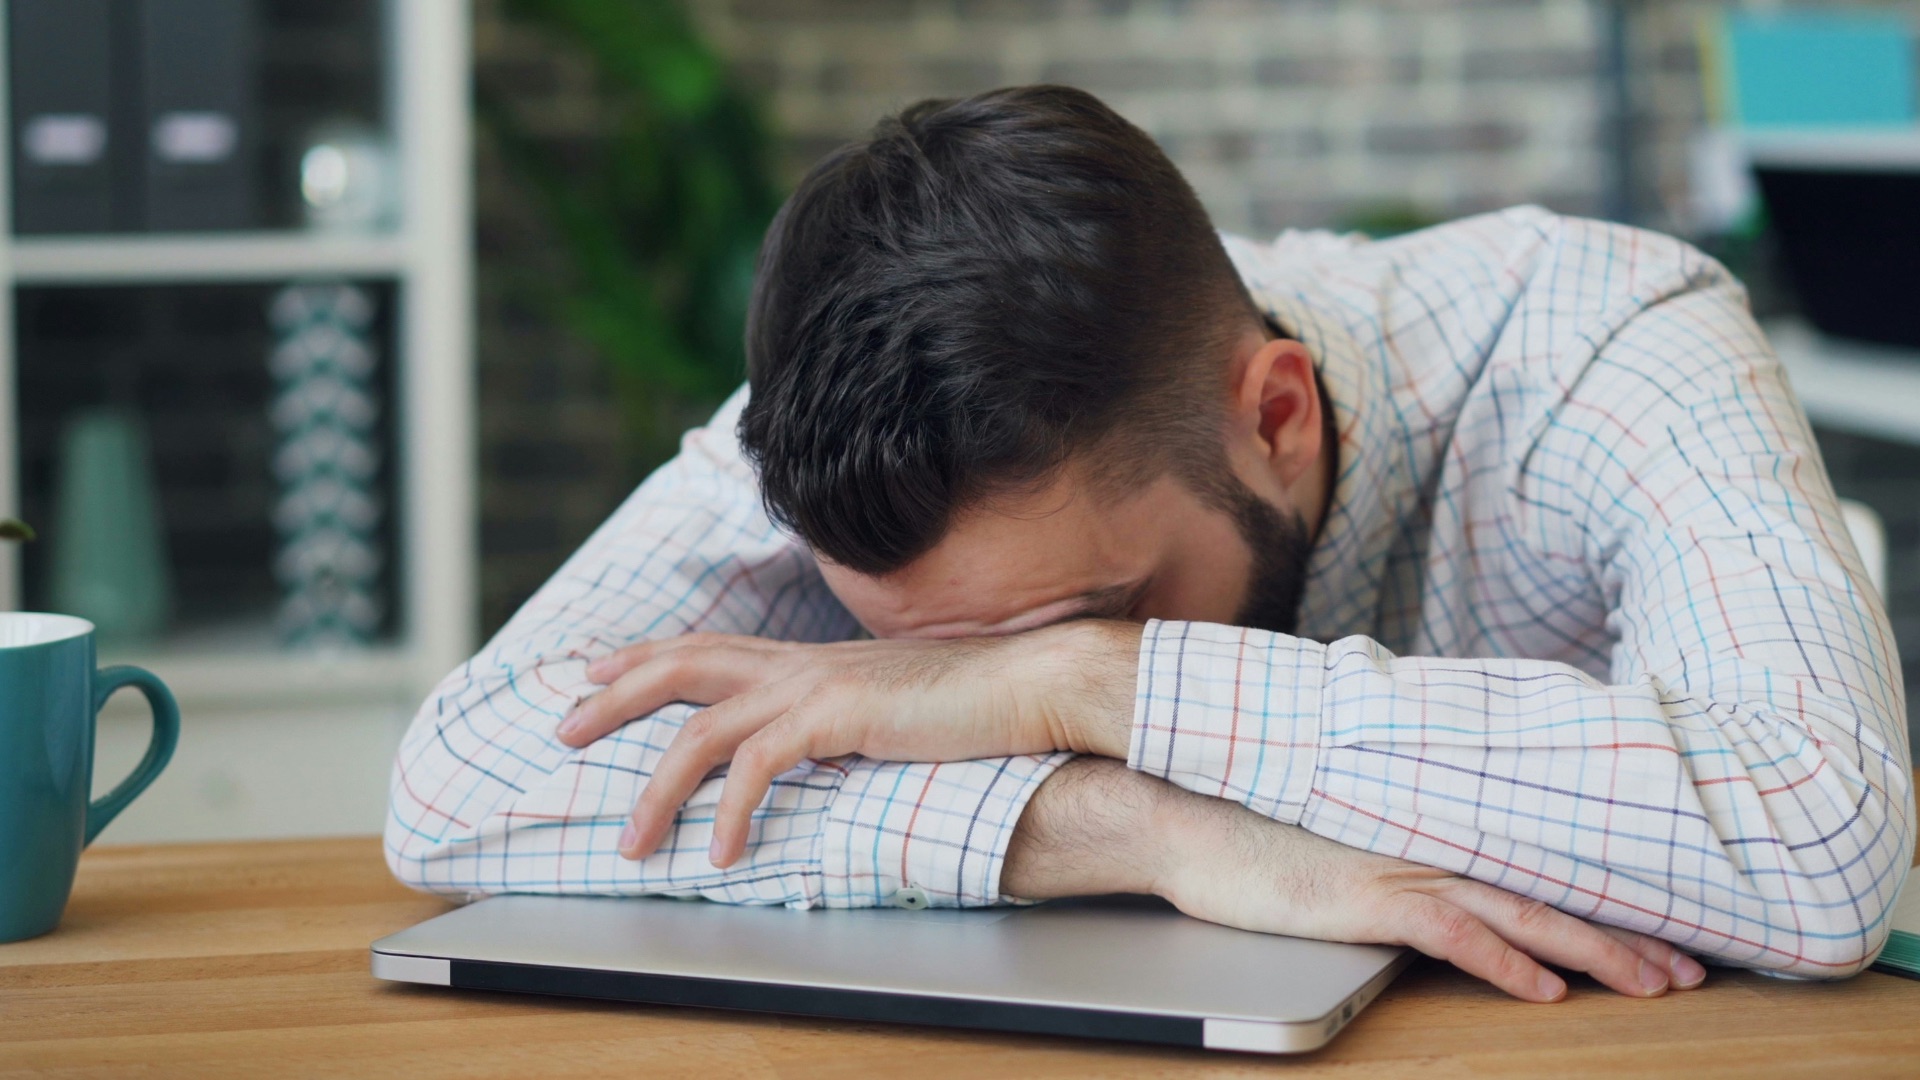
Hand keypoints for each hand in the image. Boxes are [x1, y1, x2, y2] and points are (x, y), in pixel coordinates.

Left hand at [558, 622, 1140, 864]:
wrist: (1030, 684)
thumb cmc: (975, 701)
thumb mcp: (892, 704)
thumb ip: (847, 716)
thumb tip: (824, 743)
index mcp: (812, 658)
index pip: (709, 646)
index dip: (646, 658)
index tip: (596, 675)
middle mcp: (802, 662)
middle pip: (682, 666)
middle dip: (614, 697)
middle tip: (562, 729)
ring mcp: (816, 685)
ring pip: (701, 728)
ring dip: (657, 788)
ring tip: (634, 841)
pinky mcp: (837, 717)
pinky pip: (758, 767)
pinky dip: (731, 813)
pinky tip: (723, 852)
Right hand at [1004, 758, 1707, 1003]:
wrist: (1187, 814)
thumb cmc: (1251, 826)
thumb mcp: (1336, 835)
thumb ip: (1389, 844)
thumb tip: (1421, 867)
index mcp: (1425, 831)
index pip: (1531, 871)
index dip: (1600, 903)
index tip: (1658, 930)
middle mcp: (1428, 846)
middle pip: (1548, 893)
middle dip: (1627, 935)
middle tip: (1691, 969)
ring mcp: (1400, 868)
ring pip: (1521, 912)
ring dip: (1593, 950)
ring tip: (1655, 982)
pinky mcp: (1366, 897)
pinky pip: (1452, 933)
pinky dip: (1504, 961)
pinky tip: (1545, 989)